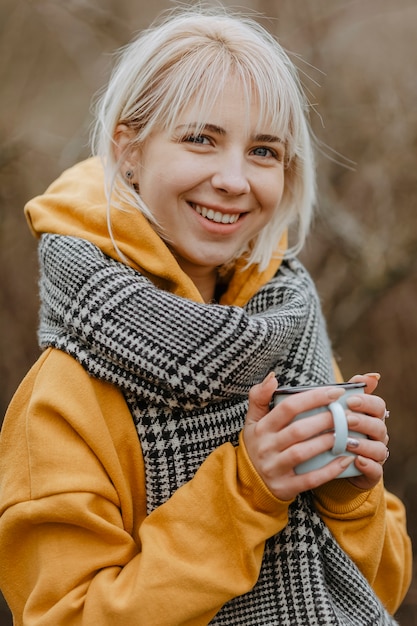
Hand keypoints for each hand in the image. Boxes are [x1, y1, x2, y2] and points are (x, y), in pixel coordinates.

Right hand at [243, 374, 361, 500]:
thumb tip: (273, 377)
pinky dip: (329, 470)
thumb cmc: (257, 444)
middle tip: (346, 412)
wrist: (248, 482)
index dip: (313, 398)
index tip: (335, 392)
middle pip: (298, 430)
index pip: (288, 407)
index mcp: (261, 427)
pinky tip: (345, 460)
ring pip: (303, 453)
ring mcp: (274, 468)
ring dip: (327, 442)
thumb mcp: (252, 420)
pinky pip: (309, 479)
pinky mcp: (284, 487)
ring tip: (347, 433)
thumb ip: (259, 397)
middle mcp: (266, 447)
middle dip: (324, 419)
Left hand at [343, 373, 388, 489]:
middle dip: (363, 421)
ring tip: (347, 442)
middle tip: (346, 419)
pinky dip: (367, 465)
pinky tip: (356, 460)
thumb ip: (350, 392)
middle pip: (379, 425)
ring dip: (363, 444)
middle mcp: (377, 435)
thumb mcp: (337, 410)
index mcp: (371, 417)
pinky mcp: (371, 473)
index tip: (349, 400)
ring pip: (379, 448)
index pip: (378, 406)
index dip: (366, 402)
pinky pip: (375, 470)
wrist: (331, 462)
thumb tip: (372, 375)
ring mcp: (376, 454)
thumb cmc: (336, 430)